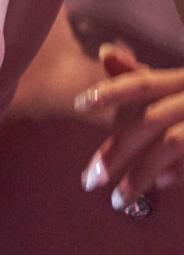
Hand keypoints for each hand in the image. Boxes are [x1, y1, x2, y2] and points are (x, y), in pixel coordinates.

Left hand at [76, 43, 183, 206]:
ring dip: (140, 175)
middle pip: (151, 121)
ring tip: (117, 201)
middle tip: (88, 180)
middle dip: (116, 151)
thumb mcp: (182, 84)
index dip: (113, 91)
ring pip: (170, 145)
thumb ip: (146, 76)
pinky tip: (160, 186)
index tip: (80, 105)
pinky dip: (174, 174)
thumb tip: (105, 54)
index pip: (144, 83)